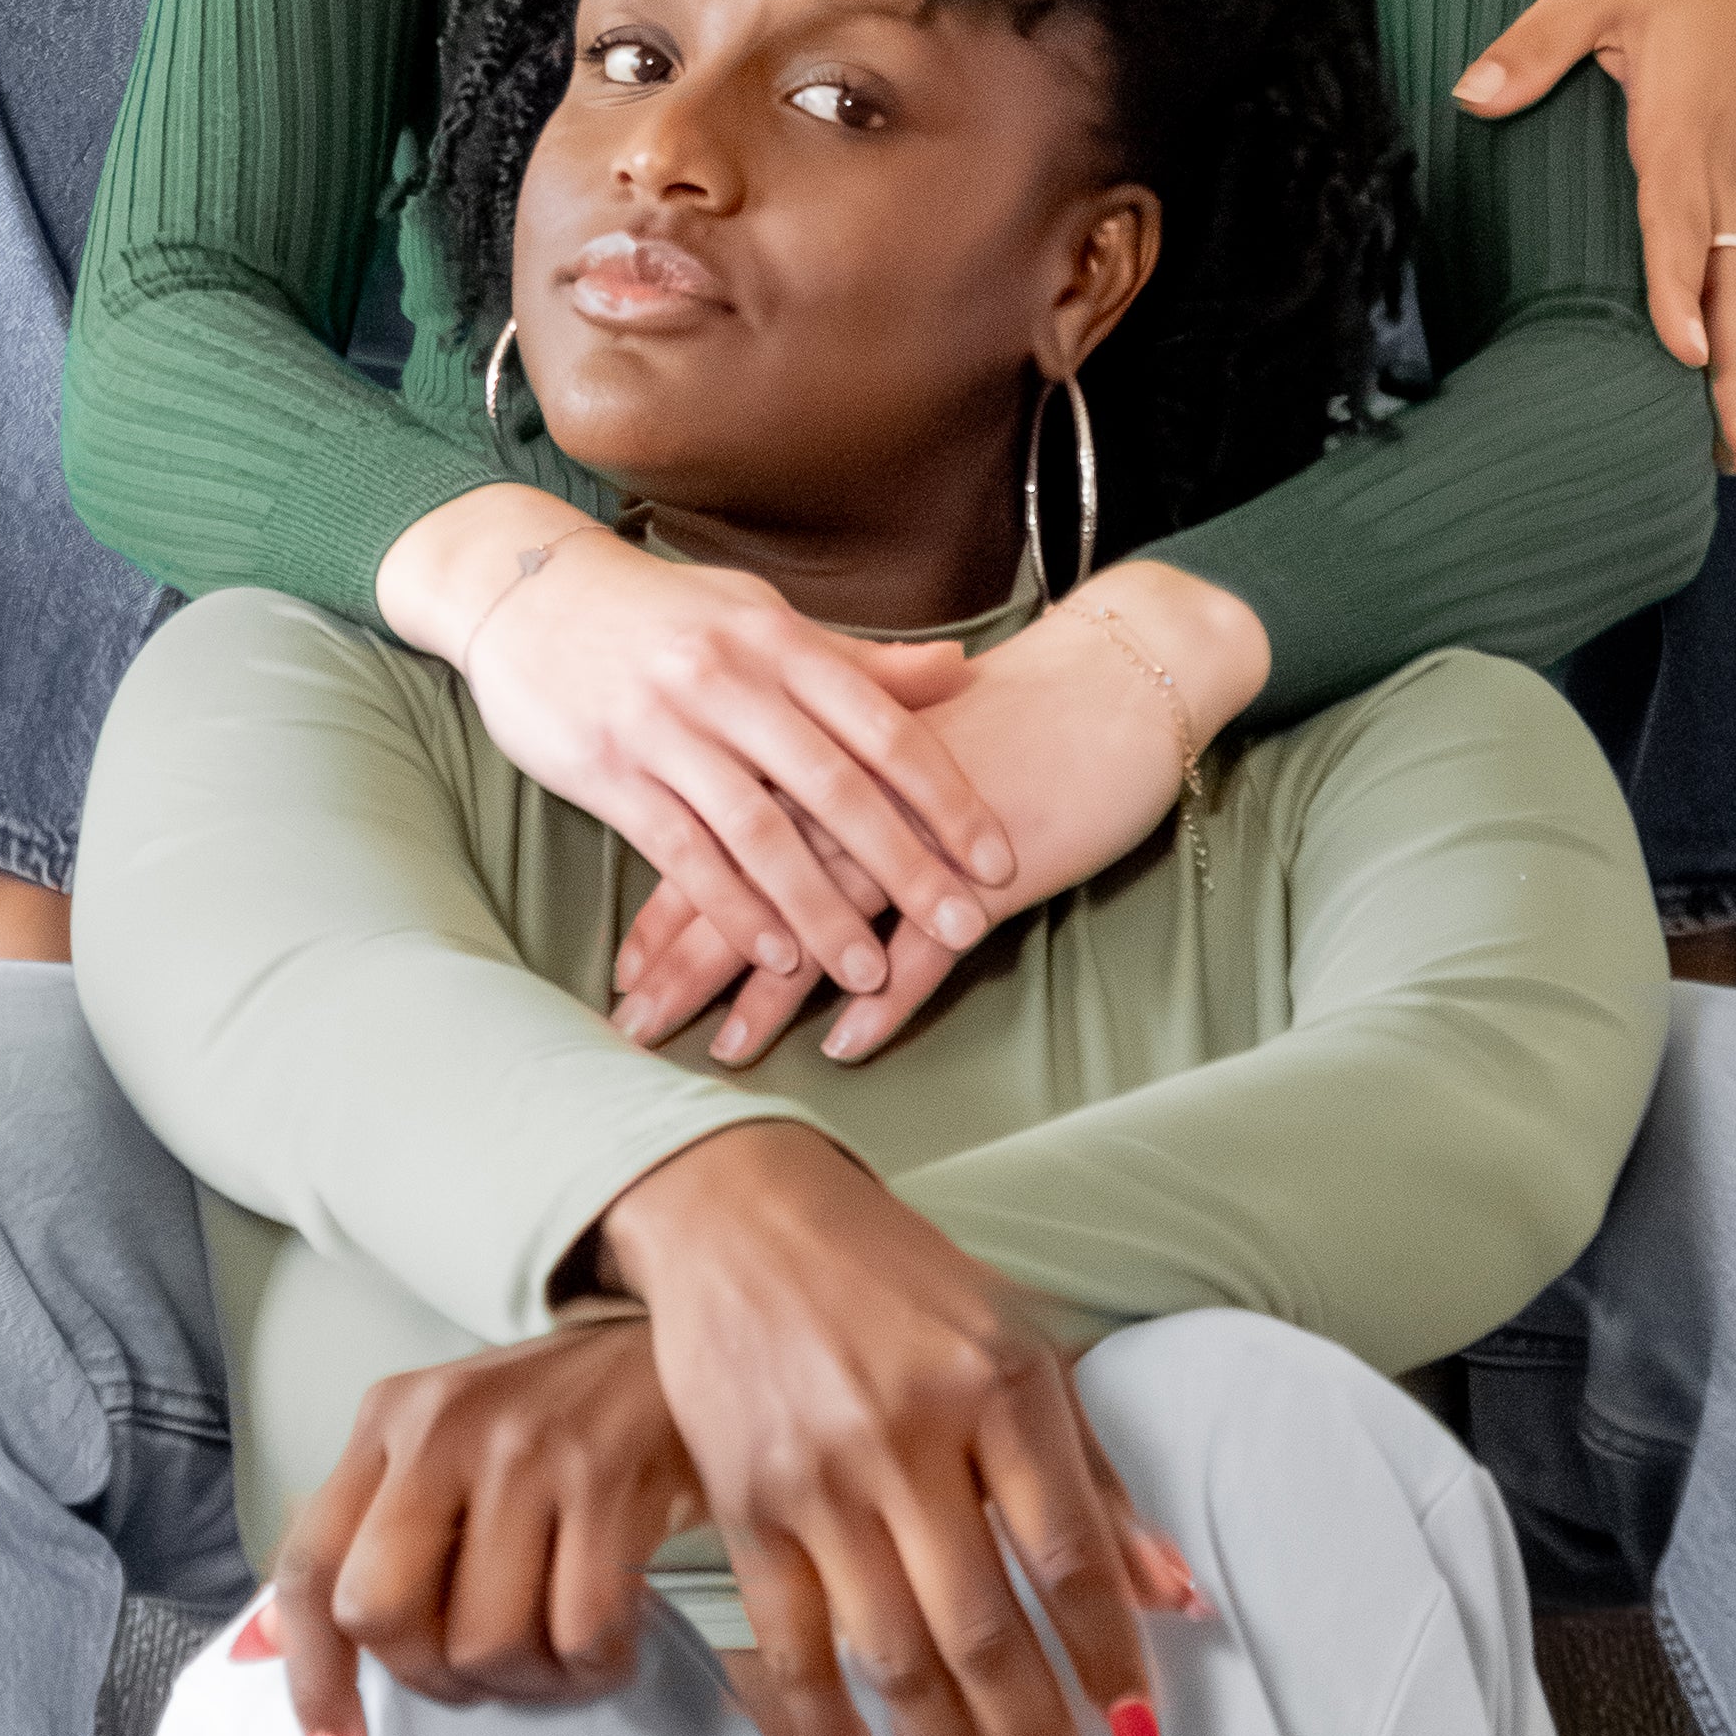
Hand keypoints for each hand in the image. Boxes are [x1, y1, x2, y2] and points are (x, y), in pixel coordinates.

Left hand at [237, 1317, 706, 1735]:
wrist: (680, 1349)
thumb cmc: (553, 1425)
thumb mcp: (446, 1452)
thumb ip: (365, 1539)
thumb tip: (261, 1650)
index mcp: (390, 1418)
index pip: (308, 1566)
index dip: (310, 1679)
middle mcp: (444, 1424)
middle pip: (380, 1614)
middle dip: (431, 1674)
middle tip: (484, 1660)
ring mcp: (526, 1447)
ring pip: (483, 1643)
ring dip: (526, 1681)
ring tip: (555, 1644)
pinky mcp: (608, 1476)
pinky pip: (578, 1635)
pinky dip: (594, 1667)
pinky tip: (609, 1638)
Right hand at [376, 499, 1017, 993]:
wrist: (528, 589)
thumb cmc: (662, 613)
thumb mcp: (761, 617)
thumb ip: (857, 661)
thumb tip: (961, 674)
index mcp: (778, 640)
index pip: (884, 726)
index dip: (948, 798)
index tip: (997, 859)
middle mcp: (729, 679)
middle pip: (836, 788)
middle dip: (907, 867)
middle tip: (965, 929)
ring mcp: (665, 726)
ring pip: (761, 834)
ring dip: (822, 911)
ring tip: (869, 972)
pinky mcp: (608, 770)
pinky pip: (684, 854)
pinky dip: (734, 910)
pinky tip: (774, 954)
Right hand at [599, 1122, 1197, 1735]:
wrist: (744, 1214)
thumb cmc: (901, 1279)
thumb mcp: (1018, 1340)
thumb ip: (1095, 1473)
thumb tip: (1176, 1595)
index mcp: (997, 1383)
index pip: (1068, 1553)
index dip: (1108, 1657)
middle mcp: (909, 1432)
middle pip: (982, 1626)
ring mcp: (819, 1475)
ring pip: (892, 1653)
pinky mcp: (743, 1503)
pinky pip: (792, 1642)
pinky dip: (828, 1725)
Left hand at [609, 562, 1269, 1070]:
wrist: (1114, 683)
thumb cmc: (1004, 716)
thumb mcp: (897, 740)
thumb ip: (824, 777)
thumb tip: (758, 827)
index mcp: (824, 751)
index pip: (722, 832)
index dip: (669, 901)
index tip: (620, 967)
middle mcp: (856, 791)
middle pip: (750, 880)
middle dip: (688, 958)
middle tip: (632, 1025)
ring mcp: (918, 833)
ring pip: (824, 916)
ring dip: (769, 993)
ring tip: (721, 1052)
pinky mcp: (984, 869)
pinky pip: (923, 946)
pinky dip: (883, 998)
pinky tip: (842, 1047)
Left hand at [1450, 0, 1735, 468]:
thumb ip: (1536, 42)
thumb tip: (1470, 97)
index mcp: (1681, 129)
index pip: (1679, 224)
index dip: (1679, 289)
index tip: (1685, 353)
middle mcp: (1722, 170)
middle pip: (1732, 284)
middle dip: (1734, 369)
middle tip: (1734, 449)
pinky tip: (1729, 370)